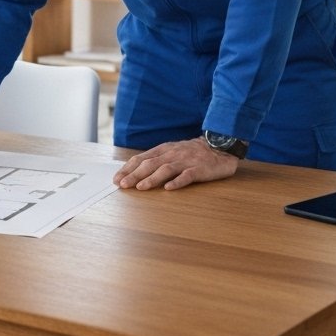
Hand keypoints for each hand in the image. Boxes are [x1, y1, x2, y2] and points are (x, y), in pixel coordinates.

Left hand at [113, 136, 239, 190]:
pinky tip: (169, 188)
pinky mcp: (199, 169)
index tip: (116, 179)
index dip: (128, 168)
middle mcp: (171, 154)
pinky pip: (187, 175)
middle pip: (150, 164)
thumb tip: (135, 171)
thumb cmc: (192, 152)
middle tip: (123, 185)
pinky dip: (177, 182)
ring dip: (152, 178)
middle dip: (134, 175)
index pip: (141, 158)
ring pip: (165, 169)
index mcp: (163, 150)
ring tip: (141, 187)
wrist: (219, 146)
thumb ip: (156, 159)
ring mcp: (185, 161)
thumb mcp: (171, 152)